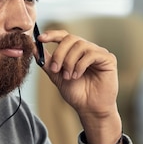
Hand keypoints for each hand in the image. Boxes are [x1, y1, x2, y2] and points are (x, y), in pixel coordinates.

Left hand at [38, 29, 121, 143]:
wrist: (89, 108)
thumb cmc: (76, 93)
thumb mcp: (56, 76)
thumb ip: (47, 62)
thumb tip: (34, 47)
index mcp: (75, 51)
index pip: (64, 36)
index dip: (52, 35)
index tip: (40, 39)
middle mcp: (87, 49)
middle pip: (70, 39)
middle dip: (59, 53)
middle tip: (55, 69)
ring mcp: (98, 53)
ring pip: (80, 45)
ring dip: (70, 61)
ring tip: (68, 76)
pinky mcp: (108, 59)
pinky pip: (91, 54)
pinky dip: (80, 65)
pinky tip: (77, 75)